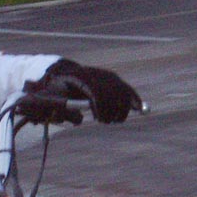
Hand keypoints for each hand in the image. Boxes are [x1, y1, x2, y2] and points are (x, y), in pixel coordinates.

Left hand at [25, 59, 141, 123]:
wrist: (65, 75)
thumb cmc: (58, 89)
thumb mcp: (54, 97)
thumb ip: (64, 108)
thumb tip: (79, 119)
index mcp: (83, 77)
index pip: (98, 93)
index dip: (101, 107)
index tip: (99, 119)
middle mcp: (99, 75)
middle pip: (113, 94)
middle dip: (111, 111)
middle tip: (103, 121)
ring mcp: (108, 77)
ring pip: (123, 95)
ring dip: (120, 111)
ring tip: (110, 118)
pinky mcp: (115, 80)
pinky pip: (128, 91)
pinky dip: (135, 101)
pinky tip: (142, 109)